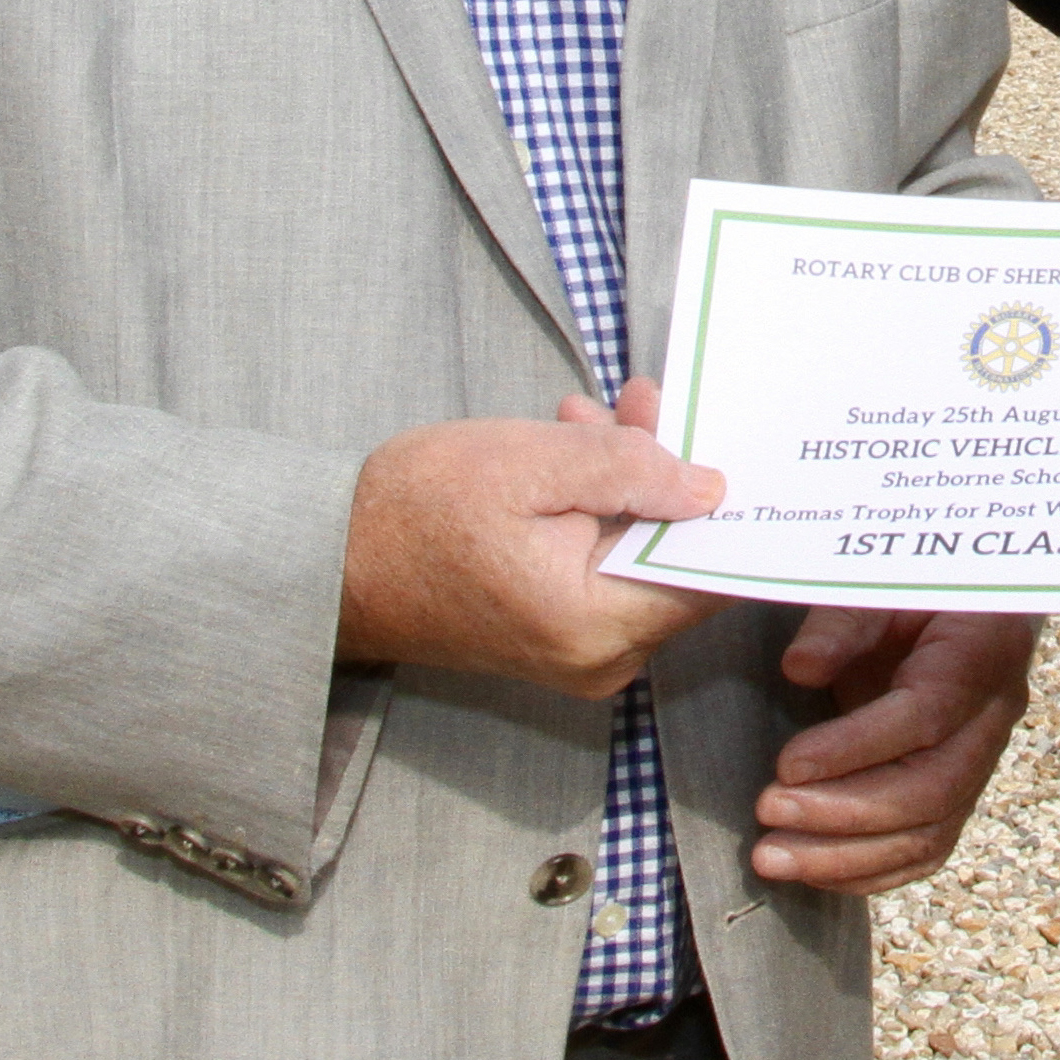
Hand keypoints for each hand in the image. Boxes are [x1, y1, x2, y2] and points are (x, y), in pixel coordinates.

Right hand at [336, 377, 726, 699]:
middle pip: (677, 561)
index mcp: (597, 623)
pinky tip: (572, 453)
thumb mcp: (528, 463)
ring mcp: (578, 655)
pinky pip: (606, 570)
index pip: (711, 578)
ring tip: (592, 418)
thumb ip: (627, 470)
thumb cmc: (415, 511)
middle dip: (667, 475)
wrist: (329, 565)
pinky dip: (598, 513)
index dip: (729, 508)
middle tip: (640, 402)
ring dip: (628, 484)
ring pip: (640, 557)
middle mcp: (599, 658)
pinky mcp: (557, 637)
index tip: (731, 443)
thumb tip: (709, 489)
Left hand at [751, 608, 1039, 892]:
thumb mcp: (879, 582)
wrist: (967, 604)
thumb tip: (800, 669)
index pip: (927, 714)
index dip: (856, 747)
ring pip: (928, 832)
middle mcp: (995, 714)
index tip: (787, 765)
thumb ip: (840, 622)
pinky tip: (811, 872)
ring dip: (845, 856)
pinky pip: (926, 851)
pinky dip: (868, 872)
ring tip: (773, 856)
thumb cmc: (915, 588)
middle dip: (843, 812)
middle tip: (768, 812)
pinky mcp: (963, 794)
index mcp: (984, 649)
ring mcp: (984, 761)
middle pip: (931, 788)